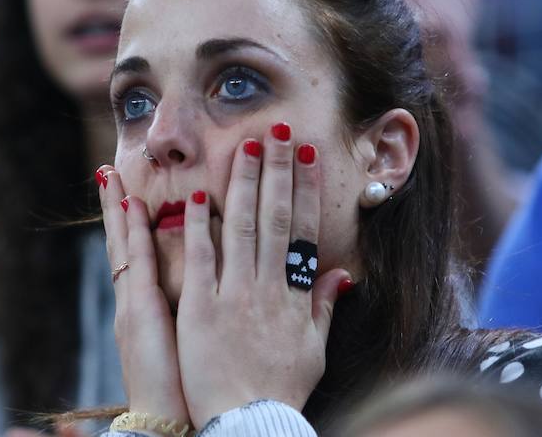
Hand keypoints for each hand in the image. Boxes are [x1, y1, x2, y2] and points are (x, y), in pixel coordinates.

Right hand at [97, 166, 189, 425]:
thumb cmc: (185, 387)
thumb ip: (191, 311)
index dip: (132, 222)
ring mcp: (132, 303)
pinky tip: (132, 207)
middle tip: (109, 169)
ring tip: (112, 175)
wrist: (167, 421)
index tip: (129, 189)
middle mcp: (133, 300)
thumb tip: (205, 290)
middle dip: (115, 206)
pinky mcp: (139, 312)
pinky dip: (132, 235)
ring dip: (117, 209)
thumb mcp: (186, 343)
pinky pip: (136, 264)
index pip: (137, 254)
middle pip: (123, 243)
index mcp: (144, 306)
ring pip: (124, 246)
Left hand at [175, 124, 350, 427]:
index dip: (306, 191)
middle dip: (276, 172)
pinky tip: (202, 197)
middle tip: (276, 133)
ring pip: (241, 229)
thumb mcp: (313, 350)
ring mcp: (234, 296)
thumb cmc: (280, 388)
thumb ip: (323, 308)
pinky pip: (201, 261)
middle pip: (275, 219)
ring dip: (243, 186)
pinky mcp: (201, 309)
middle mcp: (268, 288)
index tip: (307, 157)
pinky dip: (201, 228)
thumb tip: (341, 274)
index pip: (303, 232)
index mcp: (295, 296)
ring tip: (244, 148)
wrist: (248, 423)